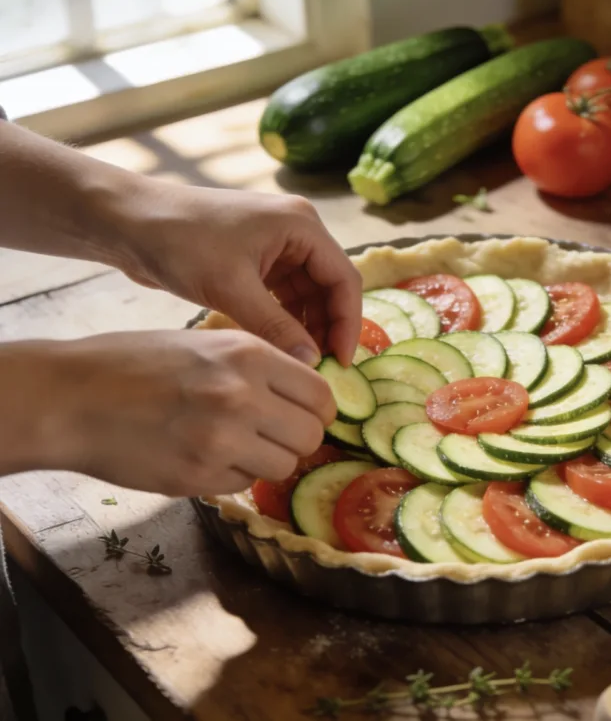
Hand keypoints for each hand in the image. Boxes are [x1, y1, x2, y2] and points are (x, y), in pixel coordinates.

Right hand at [36, 330, 335, 495]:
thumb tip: (307, 394)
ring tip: (235, 444)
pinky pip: (244, 484)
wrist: (72, 397)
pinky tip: (203, 455)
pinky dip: (233, 474)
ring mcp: (221, 441)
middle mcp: (242, 397)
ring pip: (283, 466)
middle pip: (310, 435)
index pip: (321, 394)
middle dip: (298, 439)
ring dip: (267, 460)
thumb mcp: (207, 343)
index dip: (318, 409)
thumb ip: (261, 366)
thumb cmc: (138, 363)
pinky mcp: (198, 477)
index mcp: (248, 355)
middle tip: (274, 435)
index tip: (307, 414)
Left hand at [114, 180, 361, 366]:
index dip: (348, 323)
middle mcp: (296, 231)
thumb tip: (310, 364)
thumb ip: (275, 326)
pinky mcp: (256, 259)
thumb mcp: (230, 287)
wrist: (125, 222)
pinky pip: (284, 295)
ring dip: (306, 327)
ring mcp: (276, 245)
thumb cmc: (178, 242)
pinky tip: (278, 347)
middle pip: (329, 287)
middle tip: (321, 369)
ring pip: (308, 295)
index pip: (344, 279)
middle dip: (328, 328)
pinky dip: (284, 321)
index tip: (342, 362)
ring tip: (299, 364)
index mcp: (301, 225)